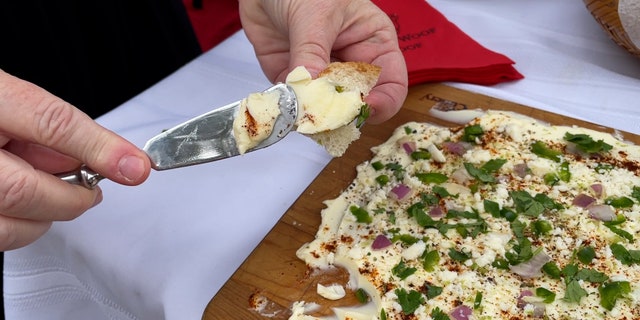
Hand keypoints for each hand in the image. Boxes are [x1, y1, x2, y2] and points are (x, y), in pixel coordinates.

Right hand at [0, 70, 150, 249]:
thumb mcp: (6, 98)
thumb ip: (48, 126)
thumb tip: (95, 158)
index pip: (50, 122)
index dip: (99, 148)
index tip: (136, 166)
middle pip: (25, 190)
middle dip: (71, 196)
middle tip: (91, 189)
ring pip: (6, 226)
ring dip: (44, 218)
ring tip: (54, 194)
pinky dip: (17, 225)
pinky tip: (19, 202)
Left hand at [239, 0, 407, 123]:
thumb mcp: (315, 15)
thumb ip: (312, 53)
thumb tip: (312, 91)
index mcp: (373, 44)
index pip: (391, 84)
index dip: (383, 102)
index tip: (361, 109)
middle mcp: (351, 64)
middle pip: (359, 104)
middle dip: (344, 115)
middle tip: (326, 118)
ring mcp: (322, 75)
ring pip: (326, 110)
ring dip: (314, 117)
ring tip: (302, 114)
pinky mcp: (294, 81)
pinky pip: (296, 104)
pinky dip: (291, 110)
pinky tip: (286, 106)